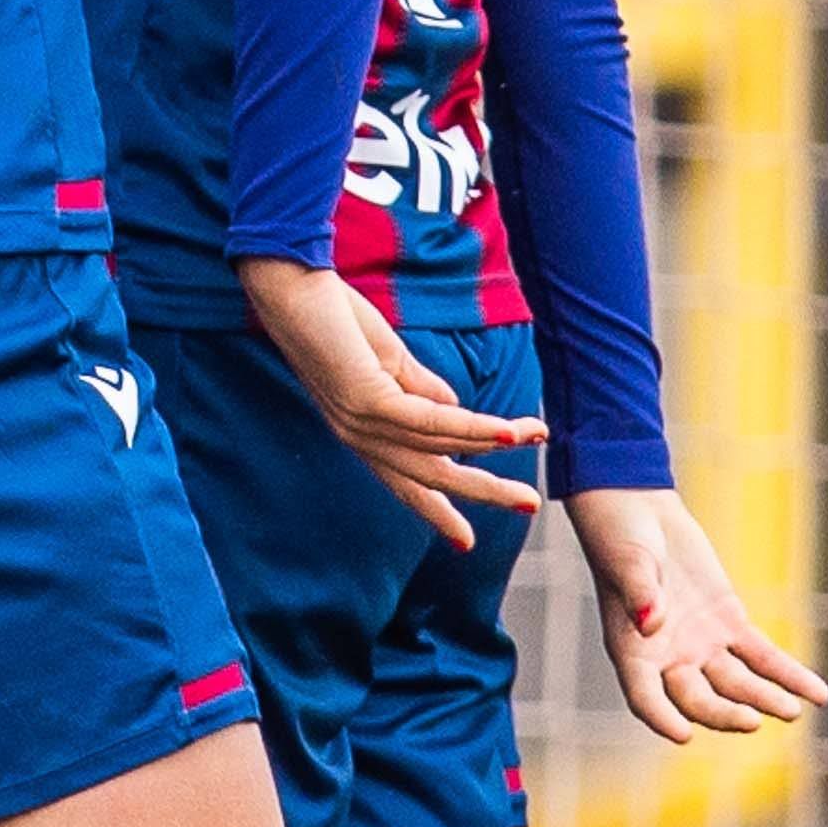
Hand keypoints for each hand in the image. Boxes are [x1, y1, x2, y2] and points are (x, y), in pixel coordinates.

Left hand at [235, 258, 548, 545]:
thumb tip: (457, 410)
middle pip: (429, 477)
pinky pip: (429, 421)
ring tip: (537, 435)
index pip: (405, 480)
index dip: (437, 511)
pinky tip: (506, 432)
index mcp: (363, 430)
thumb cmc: (333, 315)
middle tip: (529, 503)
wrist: (289, 283)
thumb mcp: (385, 358)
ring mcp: (360, 421)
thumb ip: (420, 389)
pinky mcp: (365, 399)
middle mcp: (359, 435)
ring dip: (494, 444)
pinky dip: (471, 429)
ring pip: (437, 451)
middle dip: (482, 492)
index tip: (466, 543)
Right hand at [566, 489, 827, 747]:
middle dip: (725, 713)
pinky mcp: (728, 623)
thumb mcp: (627, 561)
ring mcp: (701, 643)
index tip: (683, 735)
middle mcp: (668, 656)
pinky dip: (789, 674)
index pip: (645, 697)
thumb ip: (639, 593)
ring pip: (737, 683)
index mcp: (632, 649)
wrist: (638, 509)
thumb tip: (650, 622)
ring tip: (794, 711)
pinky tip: (817, 693)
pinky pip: (762, 656)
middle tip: (752, 719)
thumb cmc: (620, 537)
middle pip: (698, 698)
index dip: (662, 719)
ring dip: (765, 698)